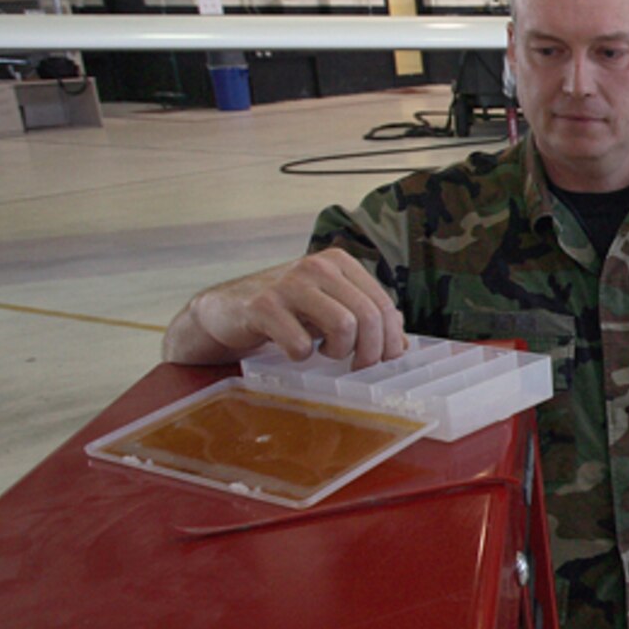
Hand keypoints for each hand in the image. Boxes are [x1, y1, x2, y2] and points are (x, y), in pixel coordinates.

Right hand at [173, 248, 404, 368]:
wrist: (226, 309)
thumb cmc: (286, 311)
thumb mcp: (329, 307)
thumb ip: (365, 319)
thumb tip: (402, 344)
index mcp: (339, 262)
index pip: (384, 304)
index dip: (391, 339)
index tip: (385, 360)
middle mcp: (317, 266)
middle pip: (368, 316)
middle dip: (370, 352)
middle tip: (358, 366)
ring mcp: (289, 283)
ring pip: (344, 326)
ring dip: (339, 351)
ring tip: (325, 352)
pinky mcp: (263, 306)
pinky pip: (302, 343)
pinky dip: (302, 356)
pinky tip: (295, 350)